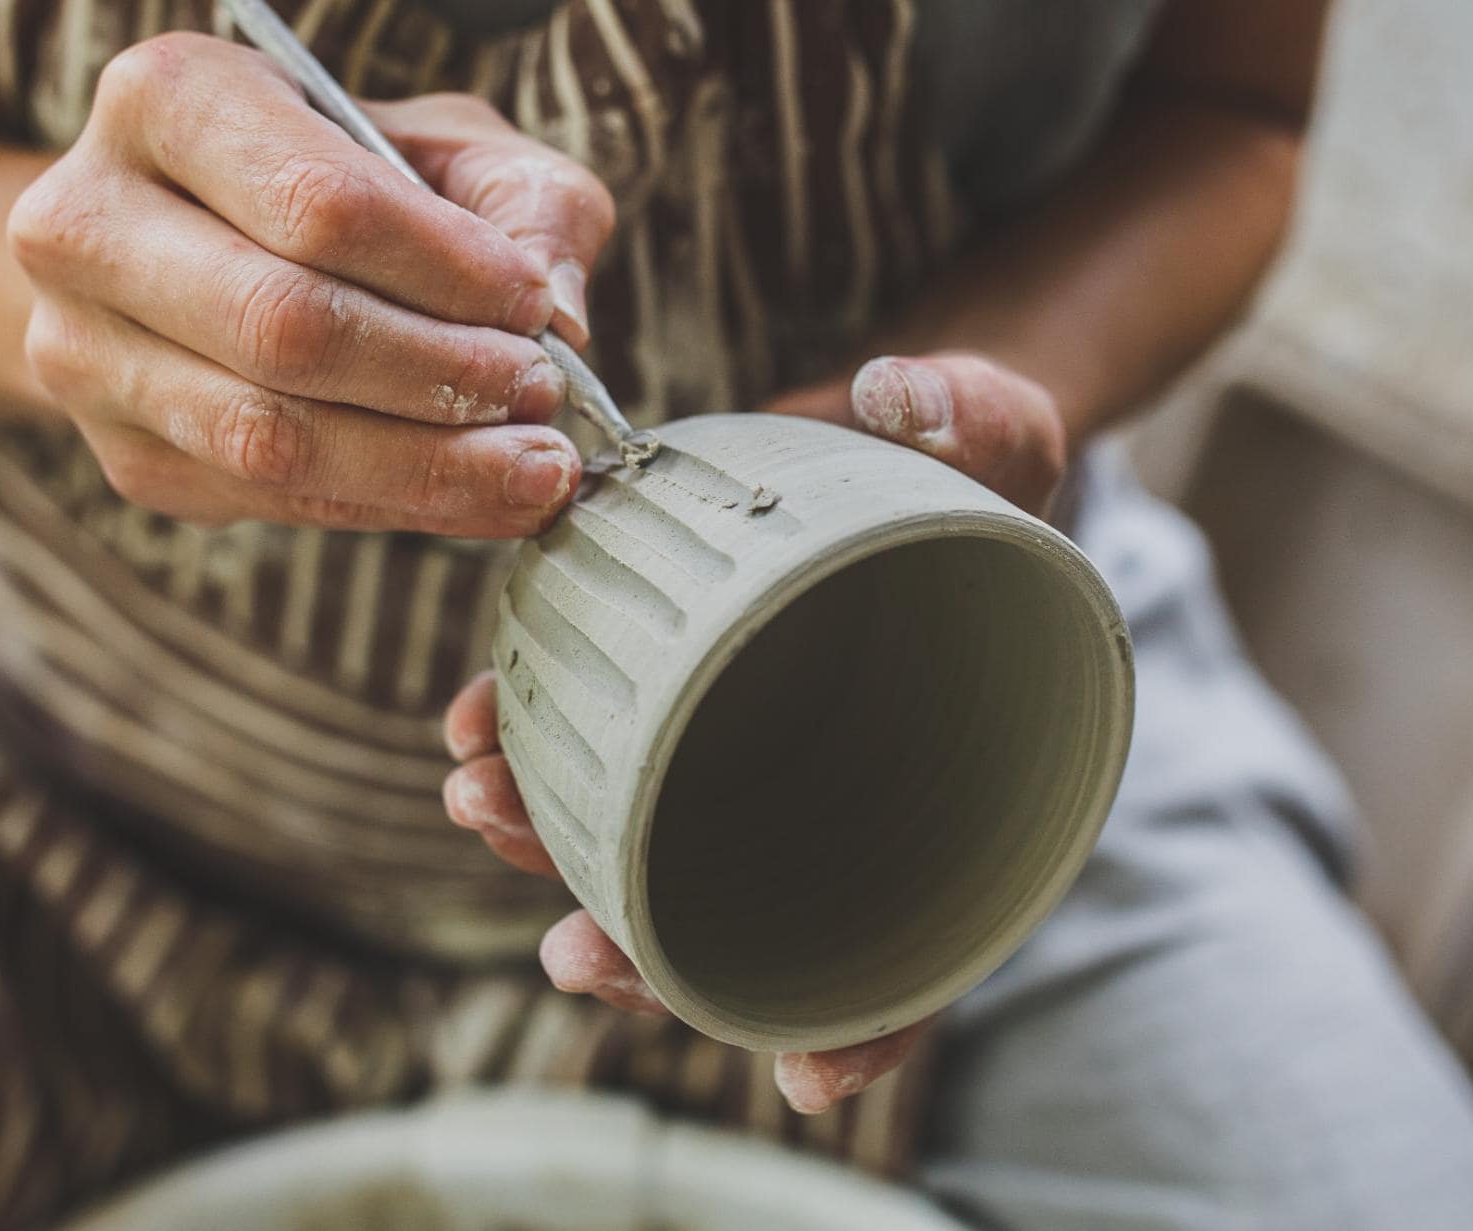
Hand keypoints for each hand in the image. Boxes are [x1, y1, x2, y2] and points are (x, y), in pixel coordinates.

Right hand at [11, 32, 613, 536]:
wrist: (192, 243)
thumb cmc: (339, 178)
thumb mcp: (444, 145)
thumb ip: (527, 205)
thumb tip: (562, 316)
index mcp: (167, 97)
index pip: (317, 203)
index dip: (444, 268)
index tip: (532, 304)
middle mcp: (87, 220)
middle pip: (284, 325)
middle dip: (437, 372)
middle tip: (539, 394)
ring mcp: (84, 351)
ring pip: (268, 435)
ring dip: (423, 463)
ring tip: (530, 466)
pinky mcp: (124, 456)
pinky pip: (269, 500)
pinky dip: (390, 506)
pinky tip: (475, 496)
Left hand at [439, 349, 1063, 1111]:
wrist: (893, 429)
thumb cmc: (969, 456)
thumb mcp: (999, 425)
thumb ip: (977, 414)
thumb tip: (910, 395)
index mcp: (944, 775)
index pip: (927, 934)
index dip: (872, 1023)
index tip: (806, 1078)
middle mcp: (834, 788)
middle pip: (753, 922)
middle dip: (653, 951)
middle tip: (576, 947)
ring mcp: (745, 748)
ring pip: (651, 846)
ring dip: (557, 848)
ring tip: (480, 802)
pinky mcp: (675, 688)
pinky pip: (598, 742)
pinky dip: (533, 748)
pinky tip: (473, 726)